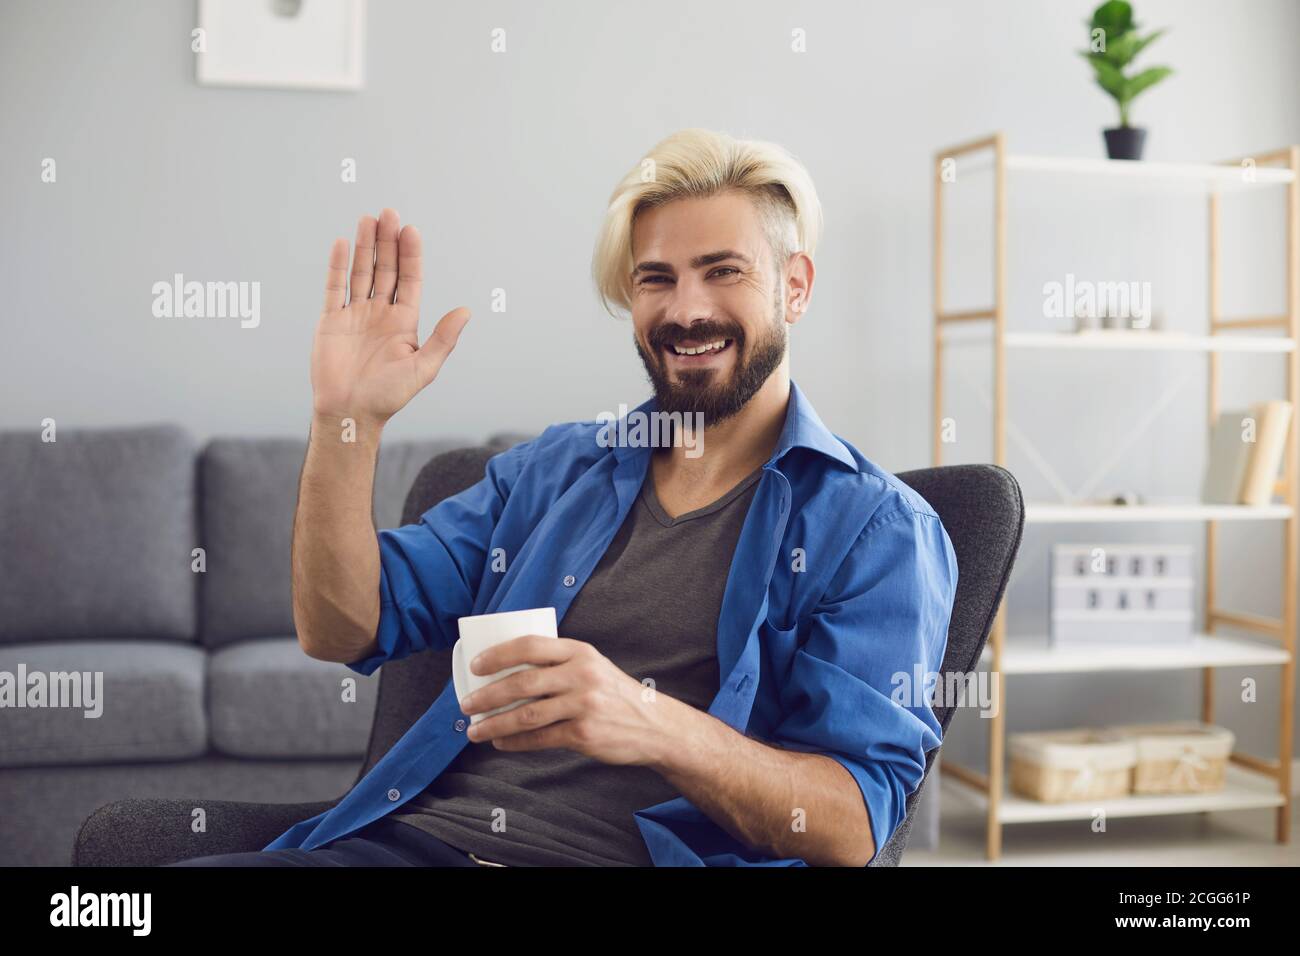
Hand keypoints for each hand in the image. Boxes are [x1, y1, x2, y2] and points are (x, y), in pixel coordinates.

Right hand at [311, 208, 470, 428]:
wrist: (351, 412)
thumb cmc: (389, 396)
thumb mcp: (423, 367)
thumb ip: (443, 338)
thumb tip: (467, 311)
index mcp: (404, 322)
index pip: (409, 280)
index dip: (410, 255)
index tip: (411, 230)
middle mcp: (381, 313)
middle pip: (386, 269)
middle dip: (388, 241)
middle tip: (389, 213)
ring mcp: (355, 315)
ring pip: (361, 272)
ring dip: (365, 246)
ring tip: (368, 219)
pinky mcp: (331, 321)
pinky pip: (334, 288)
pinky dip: (336, 266)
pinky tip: (341, 244)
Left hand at [458, 636, 674, 766]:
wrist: (654, 725)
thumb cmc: (613, 694)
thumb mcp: (592, 666)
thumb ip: (559, 664)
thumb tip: (507, 672)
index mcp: (580, 652)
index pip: (531, 645)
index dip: (498, 654)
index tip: (476, 665)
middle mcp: (582, 675)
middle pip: (523, 683)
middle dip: (487, 695)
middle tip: (466, 704)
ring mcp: (584, 706)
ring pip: (526, 715)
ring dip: (494, 723)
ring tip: (474, 729)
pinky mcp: (584, 734)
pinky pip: (539, 738)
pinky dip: (514, 742)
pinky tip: (500, 742)